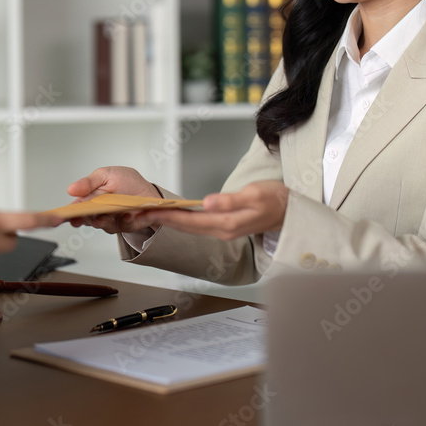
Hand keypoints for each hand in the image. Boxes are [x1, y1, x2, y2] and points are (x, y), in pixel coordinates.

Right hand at [66, 166, 160, 234]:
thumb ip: (89, 183)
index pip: (77, 208)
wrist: (149, 190)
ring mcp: (113, 220)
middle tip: (80, 217)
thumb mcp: (106, 175)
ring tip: (103, 216)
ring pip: (103, 225)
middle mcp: (100, 212)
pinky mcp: (127, 224)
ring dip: (102, 221)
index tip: (62, 215)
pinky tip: (127, 214)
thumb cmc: (126, 182)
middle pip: (87, 219)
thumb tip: (71, 189)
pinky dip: (125, 221)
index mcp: (92, 199)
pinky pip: (124, 226)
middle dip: (83, 219)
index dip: (68, 213)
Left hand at [139, 181, 289, 241]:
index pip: (188, 221)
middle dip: (159, 220)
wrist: (291, 212)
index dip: (165, 216)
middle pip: (184, 226)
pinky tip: (172, 215)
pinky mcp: (224, 225)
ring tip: (146, 214)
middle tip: (134, 214)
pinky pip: (197, 224)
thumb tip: (206, 202)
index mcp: (226, 224)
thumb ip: (230, 201)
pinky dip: (181, 219)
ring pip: (189, 226)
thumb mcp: (255, 195)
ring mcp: (223, 230)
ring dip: (167, 221)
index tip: (145, 211)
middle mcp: (221, 230)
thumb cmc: (275, 200)